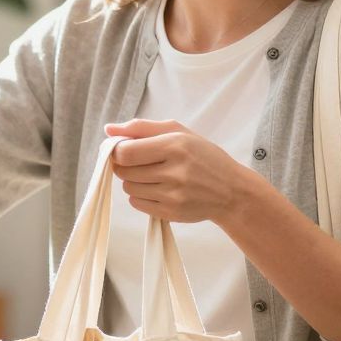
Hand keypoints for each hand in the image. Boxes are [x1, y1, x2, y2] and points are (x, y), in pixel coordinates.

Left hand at [104, 120, 257, 224]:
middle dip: (125, 166)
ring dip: (134, 181)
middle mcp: (174, 171)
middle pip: (124, 171)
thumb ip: (142, 128)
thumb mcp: (180, 132)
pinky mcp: (170, 212)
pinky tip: (158, 189)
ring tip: (153, 176)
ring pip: (129, 188)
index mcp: (175, 146)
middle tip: (140, 162)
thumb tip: (108, 130)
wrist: (232, 192)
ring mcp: (172, 195)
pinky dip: (141, 196)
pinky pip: (137, 204)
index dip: (117, 151)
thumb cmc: (204, 157)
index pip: (126, 152)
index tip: (123, 150)